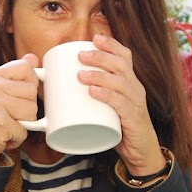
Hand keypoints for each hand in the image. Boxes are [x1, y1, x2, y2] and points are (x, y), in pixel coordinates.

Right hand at [0, 54, 40, 163]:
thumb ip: (16, 75)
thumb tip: (33, 57)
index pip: (26, 68)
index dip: (30, 83)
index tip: (18, 96)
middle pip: (32, 91)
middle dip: (27, 108)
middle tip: (8, 115)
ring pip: (32, 111)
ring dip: (24, 124)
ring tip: (7, 124)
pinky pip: (25, 130)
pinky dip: (17, 138)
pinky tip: (3, 135)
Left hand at [77, 34, 167, 175]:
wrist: (140, 153)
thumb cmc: (118, 127)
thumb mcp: (104, 107)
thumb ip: (85, 96)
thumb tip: (51, 88)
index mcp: (129, 82)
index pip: (125, 56)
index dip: (111, 44)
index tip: (94, 38)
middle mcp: (135, 88)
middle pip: (121, 65)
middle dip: (100, 57)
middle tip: (80, 56)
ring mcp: (136, 103)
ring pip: (120, 82)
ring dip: (99, 75)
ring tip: (80, 75)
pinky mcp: (134, 119)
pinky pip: (122, 104)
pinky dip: (107, 96)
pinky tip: (94, 93)